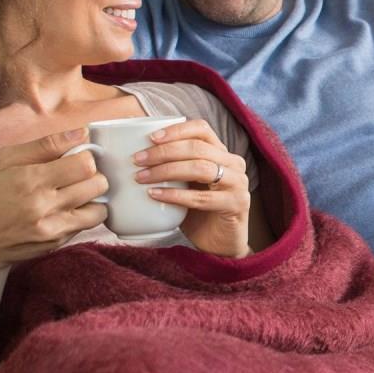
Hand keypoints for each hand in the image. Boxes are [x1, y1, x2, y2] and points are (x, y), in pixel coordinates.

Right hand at [0, 128, 108, 273]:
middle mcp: (45, 206)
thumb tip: (82, 133)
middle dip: (93, 176)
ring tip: (76, 193)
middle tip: (78, 175)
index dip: (86, 157)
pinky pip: (88, 225)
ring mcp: (53, 228)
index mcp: (32, 179)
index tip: (76, 158)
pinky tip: (68, 209)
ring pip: (99, 209)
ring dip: (93, 198)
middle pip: (97, 185)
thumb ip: (46, 145)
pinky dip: (85, 214)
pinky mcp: (58, 243)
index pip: (85, 165)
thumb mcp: (7, 159)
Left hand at [133, 119, 252, 257]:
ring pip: (200, 168)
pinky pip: (202, 198)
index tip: (150, 138)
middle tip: (138, 160)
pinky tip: (155, 195)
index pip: (201, 129)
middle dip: (163, 152)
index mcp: (221, 152)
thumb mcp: (185, 184)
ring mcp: (238, 183)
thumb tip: (135, 152)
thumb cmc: (198, 212)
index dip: (176, 130)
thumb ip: (172, 166)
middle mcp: (233, 163)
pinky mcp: (237, 205)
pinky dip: (175, 195)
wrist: (219, 243)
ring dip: (166, 171)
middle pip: (197, 148)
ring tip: (142, 178)